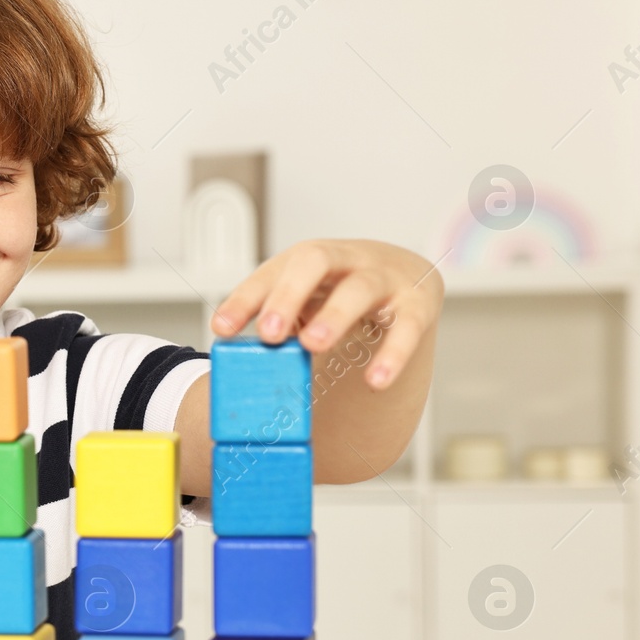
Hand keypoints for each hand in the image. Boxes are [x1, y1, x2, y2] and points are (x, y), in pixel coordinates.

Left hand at [210, 239, 442, 389]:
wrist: (405, 274)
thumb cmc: (340, 289)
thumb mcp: (306, 299)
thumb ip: (278, 327)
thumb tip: (235, 372)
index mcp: (309, 259)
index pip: (271, 273)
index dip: (244, 300)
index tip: (221, 329)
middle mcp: (345, 260)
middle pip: (314, 261)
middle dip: (288, 295)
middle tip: (269, 332)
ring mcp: (384, 278)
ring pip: (359, 288)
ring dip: (334, 316)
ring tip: (313, 344)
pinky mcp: (417, 304)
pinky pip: (407, 327)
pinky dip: (392, 355)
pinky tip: (375, 380)